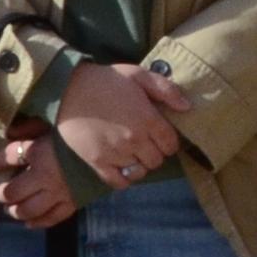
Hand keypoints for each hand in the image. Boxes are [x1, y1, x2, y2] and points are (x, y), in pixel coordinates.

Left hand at [0, 127, 77, 228]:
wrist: (115, 144)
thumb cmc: (81, 131)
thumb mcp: (54, 122)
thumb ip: (32, 126)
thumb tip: (11, 130)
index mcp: (39, 152)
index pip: (9, 157)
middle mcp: (44, 175)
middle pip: (13, 192)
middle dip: (2, 193)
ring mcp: (58, 192)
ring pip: (29, 210)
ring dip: (16, 211)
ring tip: (12, 208)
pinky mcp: (72, 201)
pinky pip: (51, 218)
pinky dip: (37, 222)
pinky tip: (29, 222)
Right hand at [53, 61, 187, 188]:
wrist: (68, 88)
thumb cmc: (106, 80)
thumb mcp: (138, 75)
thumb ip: (165, 89)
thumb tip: (187, 107)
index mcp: (148, 119)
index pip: (171, 144)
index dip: (169, 142)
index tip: (161, 136)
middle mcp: (134, 140)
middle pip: (157, 161)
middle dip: (156, 153)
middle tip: (147, 143)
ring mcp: (115, 153)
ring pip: (140, 172)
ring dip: (140, 165)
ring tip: (134, 153)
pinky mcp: (97, 162)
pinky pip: (119, 182)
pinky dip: (124, 178)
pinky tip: (122, 166)